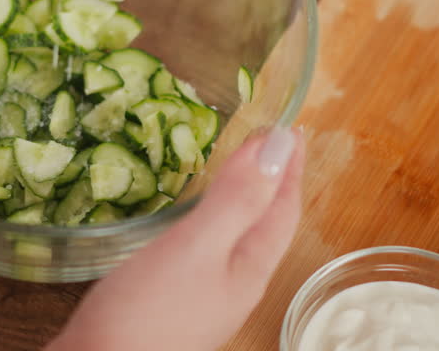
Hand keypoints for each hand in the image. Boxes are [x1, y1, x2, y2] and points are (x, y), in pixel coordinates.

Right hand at [47, 127, 304, 350]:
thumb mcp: (196, 246)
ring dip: (238, 199)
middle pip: (263, 224)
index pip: (282, 209)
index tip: (291, 126)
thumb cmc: (148, 313)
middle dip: (269, 181)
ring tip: (232, 170)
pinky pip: (201, 248)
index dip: (288, 166)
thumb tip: (280, 144)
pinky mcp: (167, 302)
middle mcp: (231, 285)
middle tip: (266, 142)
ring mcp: (200, 297)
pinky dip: (203, 219)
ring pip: (232, 237)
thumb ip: (238, 197)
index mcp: (248, 270)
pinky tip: (181, 218)